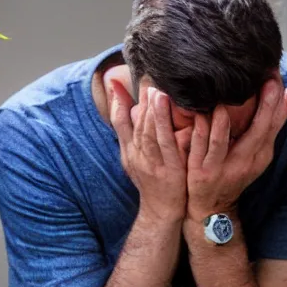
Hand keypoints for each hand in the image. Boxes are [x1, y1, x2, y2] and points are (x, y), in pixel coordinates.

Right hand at [110, 81, 186, 222]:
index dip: (119, 101)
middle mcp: (137, 155)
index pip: (121, 122)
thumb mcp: (134, 158)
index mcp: (129, 151)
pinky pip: (167, 144)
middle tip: (147, 74)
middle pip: (137, 123)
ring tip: (155, 90)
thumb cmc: (151, 181)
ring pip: (149, 133)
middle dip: (140, 99)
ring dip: (152, 111)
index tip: (117, 80)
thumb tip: (125, 109)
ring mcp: (152, 163)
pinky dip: (165, 126)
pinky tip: (169, 110)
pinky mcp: (168, 169)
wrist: (161, 211)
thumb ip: (129, 134)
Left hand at [186, 78, 286, 221]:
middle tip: (268, 81)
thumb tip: (286, 96)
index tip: (281, 81)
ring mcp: (219, 167)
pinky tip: (199, 115)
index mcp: (259, 156)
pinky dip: (200, 131)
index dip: (280, 106)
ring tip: (225, 98)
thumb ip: (265, 130)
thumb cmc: (233, 175)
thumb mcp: (254, 156)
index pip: (274, 128)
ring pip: (222, 140)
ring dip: (223, 120)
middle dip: (265, 106)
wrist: (211, 208)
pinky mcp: (199, 172)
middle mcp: (243, 162)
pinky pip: (199, 148)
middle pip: (257, 132)